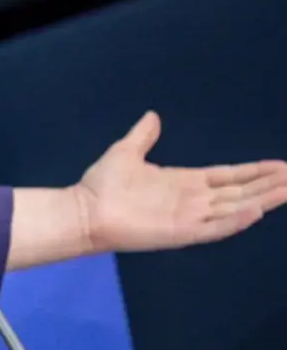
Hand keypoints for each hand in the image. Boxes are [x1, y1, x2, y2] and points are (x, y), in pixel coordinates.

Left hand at [75, 112, 286, 254]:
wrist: (83, 210)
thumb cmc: (102, 185)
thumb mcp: (126, 152)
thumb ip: (143, 136)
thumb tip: (153, 116)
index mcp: (183, 183)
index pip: (228, 176)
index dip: (254, 171)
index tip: (280, 166)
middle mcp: (192, 201)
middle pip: (239, 192)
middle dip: (268, 184)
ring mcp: (188, 218)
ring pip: (235, 208)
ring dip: (262, 199)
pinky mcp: (180, 233)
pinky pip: (214, 227)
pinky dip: (235, 220)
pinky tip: (256, 211)